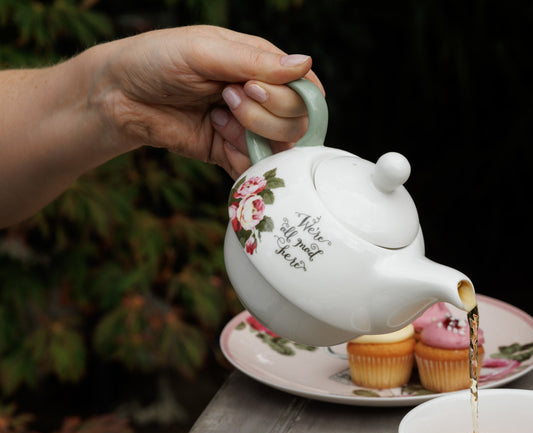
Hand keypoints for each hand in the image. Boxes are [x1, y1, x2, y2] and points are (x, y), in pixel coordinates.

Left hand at [98, 25, 322, 176]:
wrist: (115, 97)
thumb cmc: (155, 60)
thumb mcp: (203, 51)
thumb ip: (254, 60)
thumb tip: (304, 63)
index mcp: (261, 64)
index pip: (304, 89)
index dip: (288, 96)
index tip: (251, 88)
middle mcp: (261, 97)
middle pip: (298, 121)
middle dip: (263, 115)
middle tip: (226, 99)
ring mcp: (248, 127)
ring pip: (281, 148)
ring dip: (250, 135)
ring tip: (216, 118)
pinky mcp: (231, 152)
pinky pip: (256, 167)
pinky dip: (241, 158)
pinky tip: (214, 136)